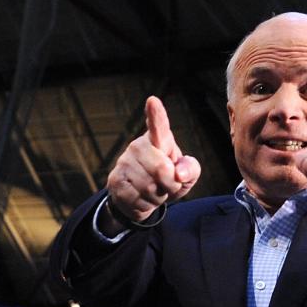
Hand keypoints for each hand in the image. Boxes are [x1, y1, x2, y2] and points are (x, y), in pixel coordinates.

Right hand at [105, 96, 201, 224]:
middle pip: (161, 169)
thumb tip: (179, 173)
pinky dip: (146, 205)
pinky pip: (138, 199)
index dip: (156, 115)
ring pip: (149, 187)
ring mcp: (124, 163)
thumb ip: (190, 169)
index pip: (158, 126)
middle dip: (171, 184)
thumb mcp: (187, 174)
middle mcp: (138, 146)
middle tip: (168, 184)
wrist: (140, 198)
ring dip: (158, 196)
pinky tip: (142, 197)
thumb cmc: (168, 179)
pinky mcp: (116, 181)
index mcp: (159, 139)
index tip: (153, 101)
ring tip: (154, 191)